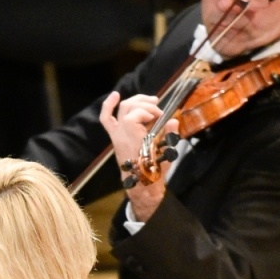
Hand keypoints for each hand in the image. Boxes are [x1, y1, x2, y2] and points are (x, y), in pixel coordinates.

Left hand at [98, 92, 174, 221]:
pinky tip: (115, 95)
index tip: (161, 117)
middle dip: (145, 103)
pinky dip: (108, 105)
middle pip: (128, 106)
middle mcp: (121, 133)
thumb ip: (169, 134)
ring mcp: (116, 133)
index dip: (149, 111)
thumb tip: (173, 121)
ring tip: (151, 101)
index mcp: (132, 137)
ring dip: (136, 101)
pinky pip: (106, 118)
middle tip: (158, 108)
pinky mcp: (115, 136)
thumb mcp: (165, 152)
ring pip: (121, 108)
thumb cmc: (154, 169)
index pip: (135, 114)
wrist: (141, 183)